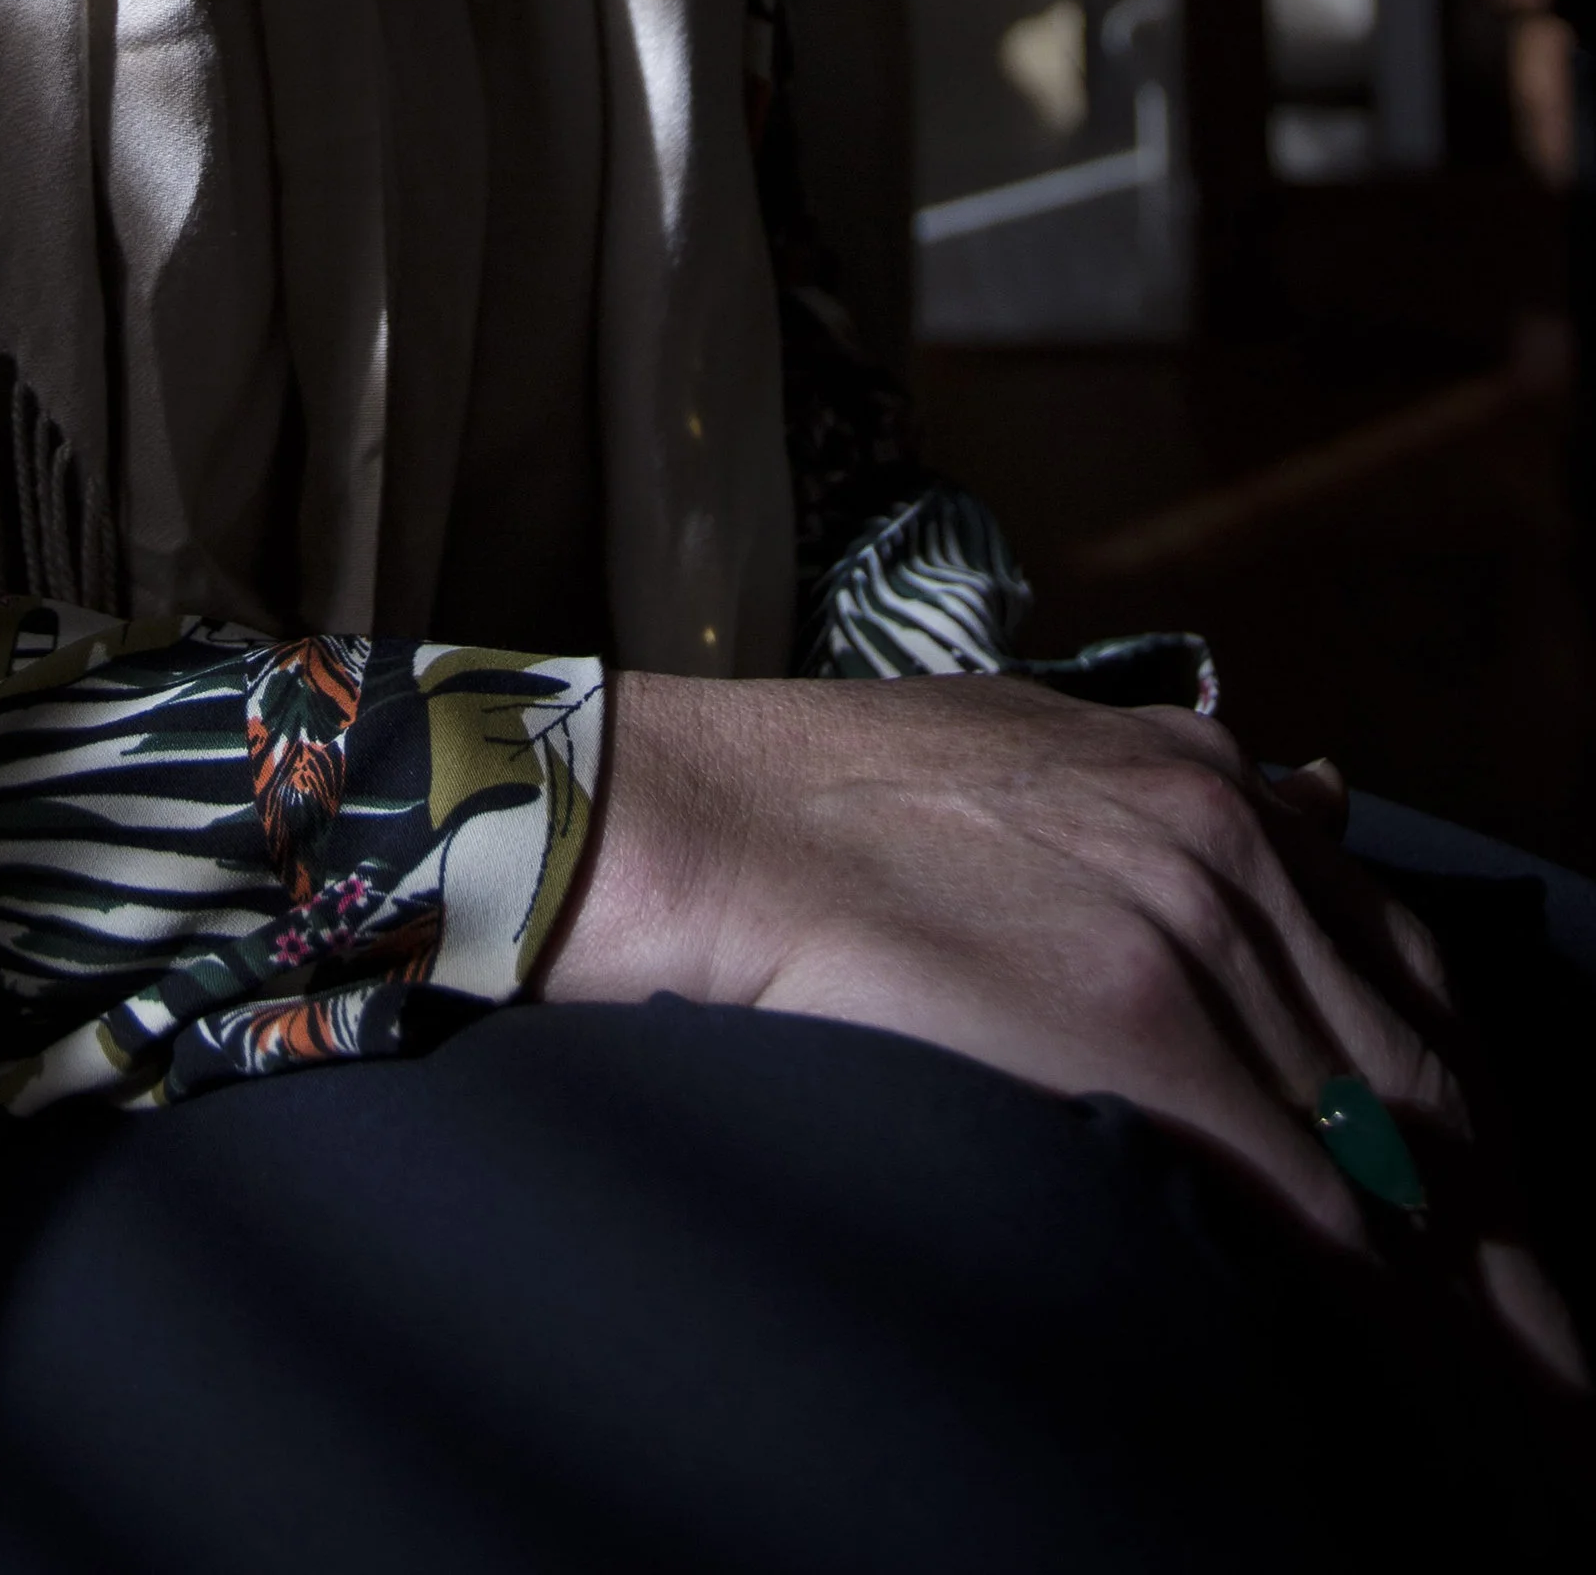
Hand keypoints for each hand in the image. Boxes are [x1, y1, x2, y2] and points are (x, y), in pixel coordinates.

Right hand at [539, 669, 1584, 1395]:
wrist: (678, 811)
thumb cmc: (815, 796)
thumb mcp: (1029, 747)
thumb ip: (1168, 790)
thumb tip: (1309, 799)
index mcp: (1208, 787)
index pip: (1403, 986)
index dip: (1464, 1134)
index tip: (1498, 1238)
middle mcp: (1230, 846)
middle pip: (1430, 1086)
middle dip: (1498, 1244)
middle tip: (1548, 1385)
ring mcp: (1190, 936)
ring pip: (1399, 1169)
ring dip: (1475, 1317)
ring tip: (1530, 1438)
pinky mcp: (1130, 1028)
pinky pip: (1315, 1215)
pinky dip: (1391, 1331)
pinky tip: (1426, 1412)